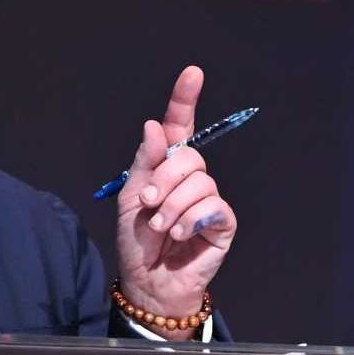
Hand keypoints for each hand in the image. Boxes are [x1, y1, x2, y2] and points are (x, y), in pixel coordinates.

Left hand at [114, 66, 236, 338]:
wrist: (148, 281)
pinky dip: (190, 219)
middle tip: (148, 203)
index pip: (178, 127)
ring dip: (172, 206)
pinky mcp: (222, 221)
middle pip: (188, 156)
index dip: (184, 99)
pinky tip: (180, 234)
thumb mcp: (131, 197)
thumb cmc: (137, 240)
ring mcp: (208, 198)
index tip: (192, 74)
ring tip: (160, 226)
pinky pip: (211, 206)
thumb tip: (154, 125)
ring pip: (199, 181)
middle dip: (162, 179)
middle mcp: (190, 177)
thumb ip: (145, 162)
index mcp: (165, 165)